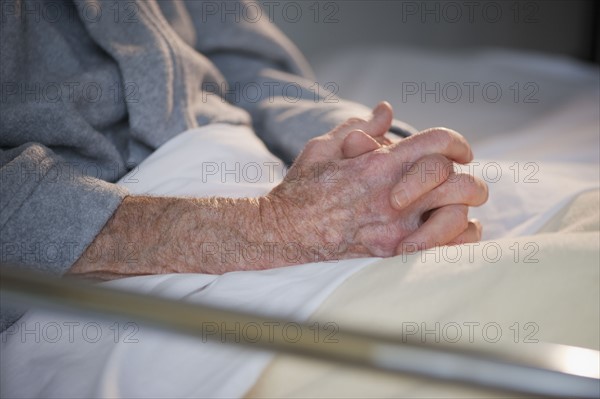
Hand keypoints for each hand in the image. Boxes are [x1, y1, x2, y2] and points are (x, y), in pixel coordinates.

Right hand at [265, 102, 487, 259]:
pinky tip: (449, 229)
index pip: (438, 142)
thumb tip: (386, 111)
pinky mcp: (392, 253)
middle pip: (456, 178)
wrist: (283, 231)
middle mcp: (392, 196)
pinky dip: (458, 237)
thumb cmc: (302, 187)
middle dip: (465, 174)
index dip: (457, 142)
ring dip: (462, 206)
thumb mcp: (323, 146)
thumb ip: (359, 126)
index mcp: (378, 164)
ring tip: (453, 204)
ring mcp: (395, 228)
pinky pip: (447, 248)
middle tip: (459, 177)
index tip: (459, 151)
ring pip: (458, 214)